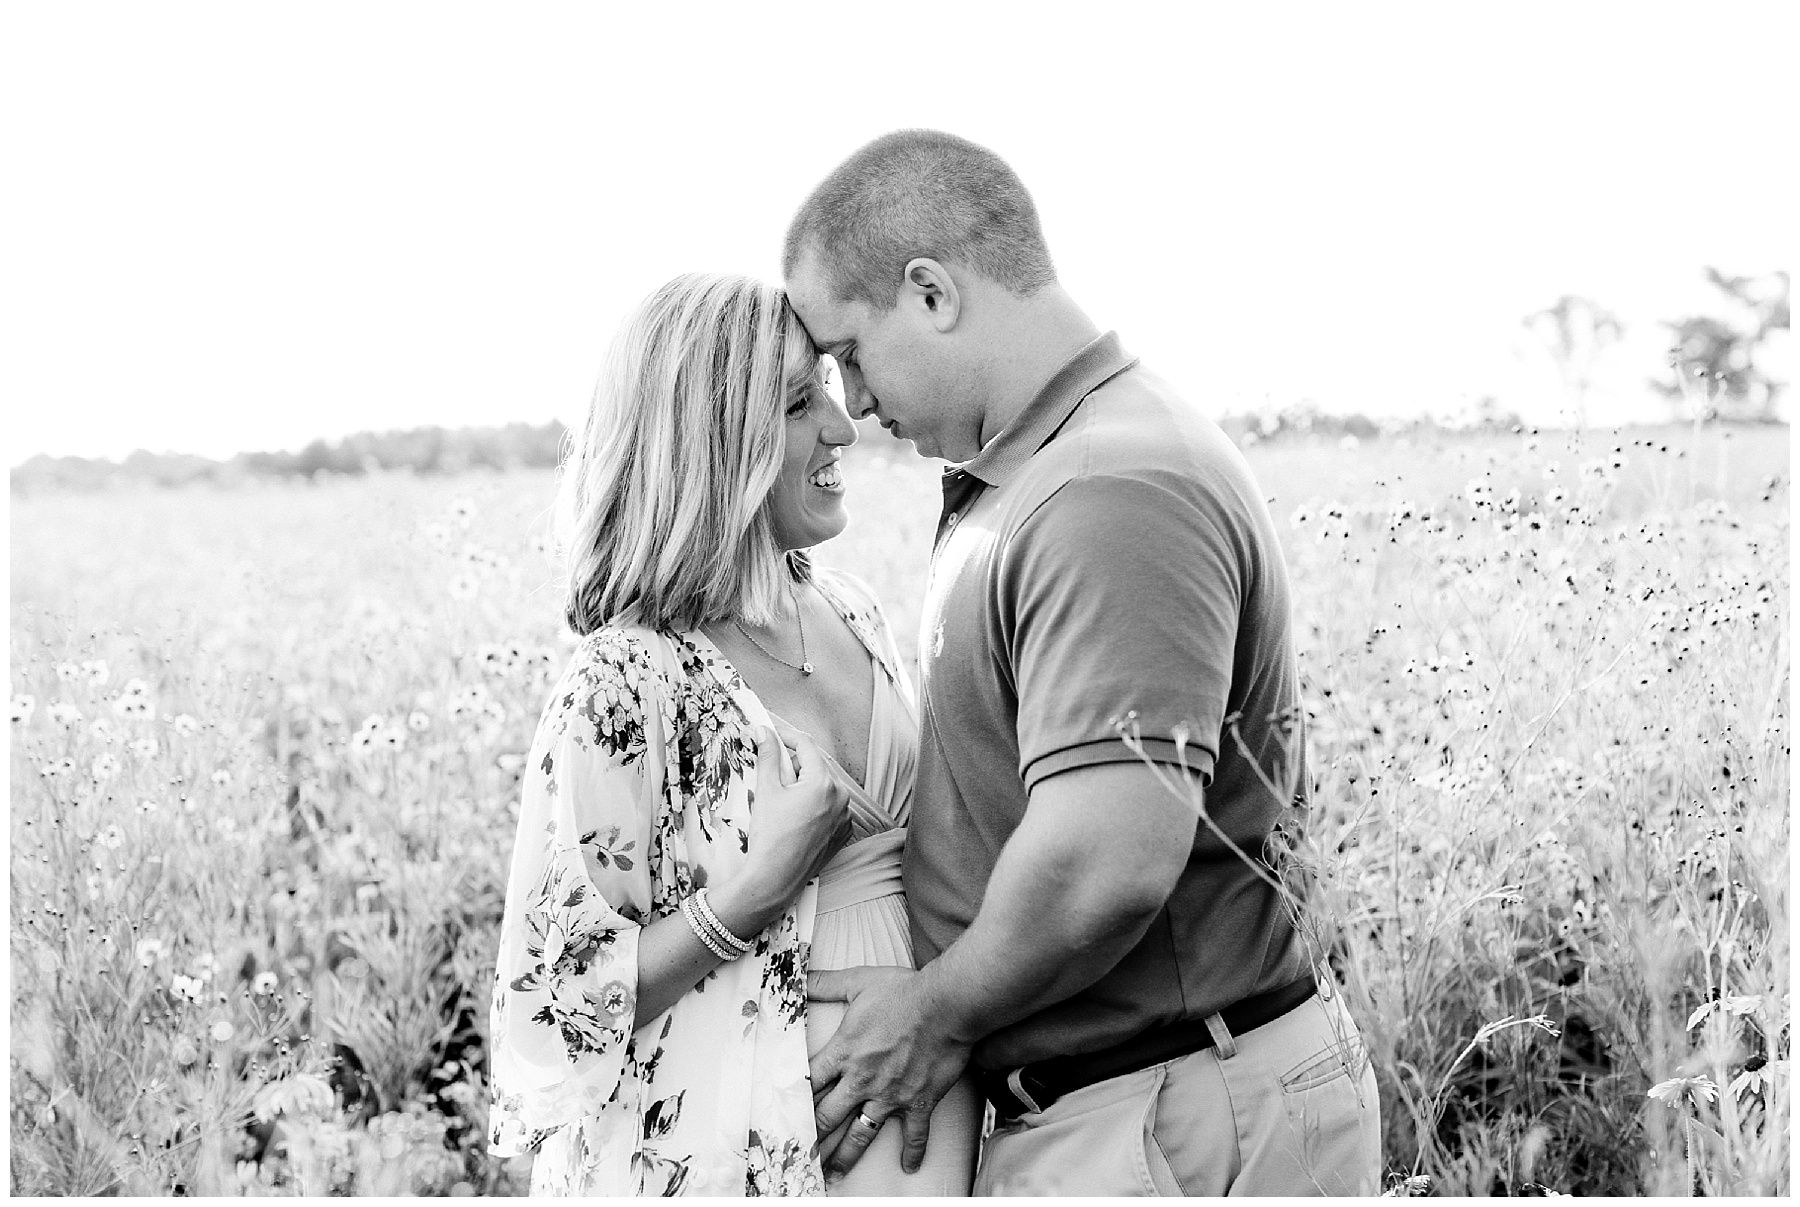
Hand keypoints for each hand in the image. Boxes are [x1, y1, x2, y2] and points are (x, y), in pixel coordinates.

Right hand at [735, 724, 850, 910]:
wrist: (775, 879)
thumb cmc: (770, 836)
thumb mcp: (766, 790)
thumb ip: (767, 755)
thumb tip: (763, 732)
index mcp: (823, 782)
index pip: (805, 744)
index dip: (785, 735)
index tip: (770, 734)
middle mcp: (841, 796)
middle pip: (816, 765)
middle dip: (794, 762)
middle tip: (772, 768)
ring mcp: (845, 816)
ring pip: (824, 786)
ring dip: (805, 783)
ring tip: (782, 796)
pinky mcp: (843, 832)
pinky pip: (831, 807)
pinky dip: (815, 803)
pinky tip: (796, 815)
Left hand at [808, 966, 971, 1177]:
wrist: (945, 1005)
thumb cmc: (904, 992)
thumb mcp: (859, 981)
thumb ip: (826, 983)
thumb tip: (800, 978)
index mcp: (844, 1052)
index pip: (810, 1084)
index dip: (795, 1102)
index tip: (786, 1117)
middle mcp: (861, 1079)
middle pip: (827, 1117)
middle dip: (812, 1138)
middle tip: (803, 1155)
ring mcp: (889, 1095)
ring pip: (860, 1133)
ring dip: (845, 1156)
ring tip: (834, 1172)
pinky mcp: (918, 1102)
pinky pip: (913, 1135)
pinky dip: (912, 1153)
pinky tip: (908, 1167)